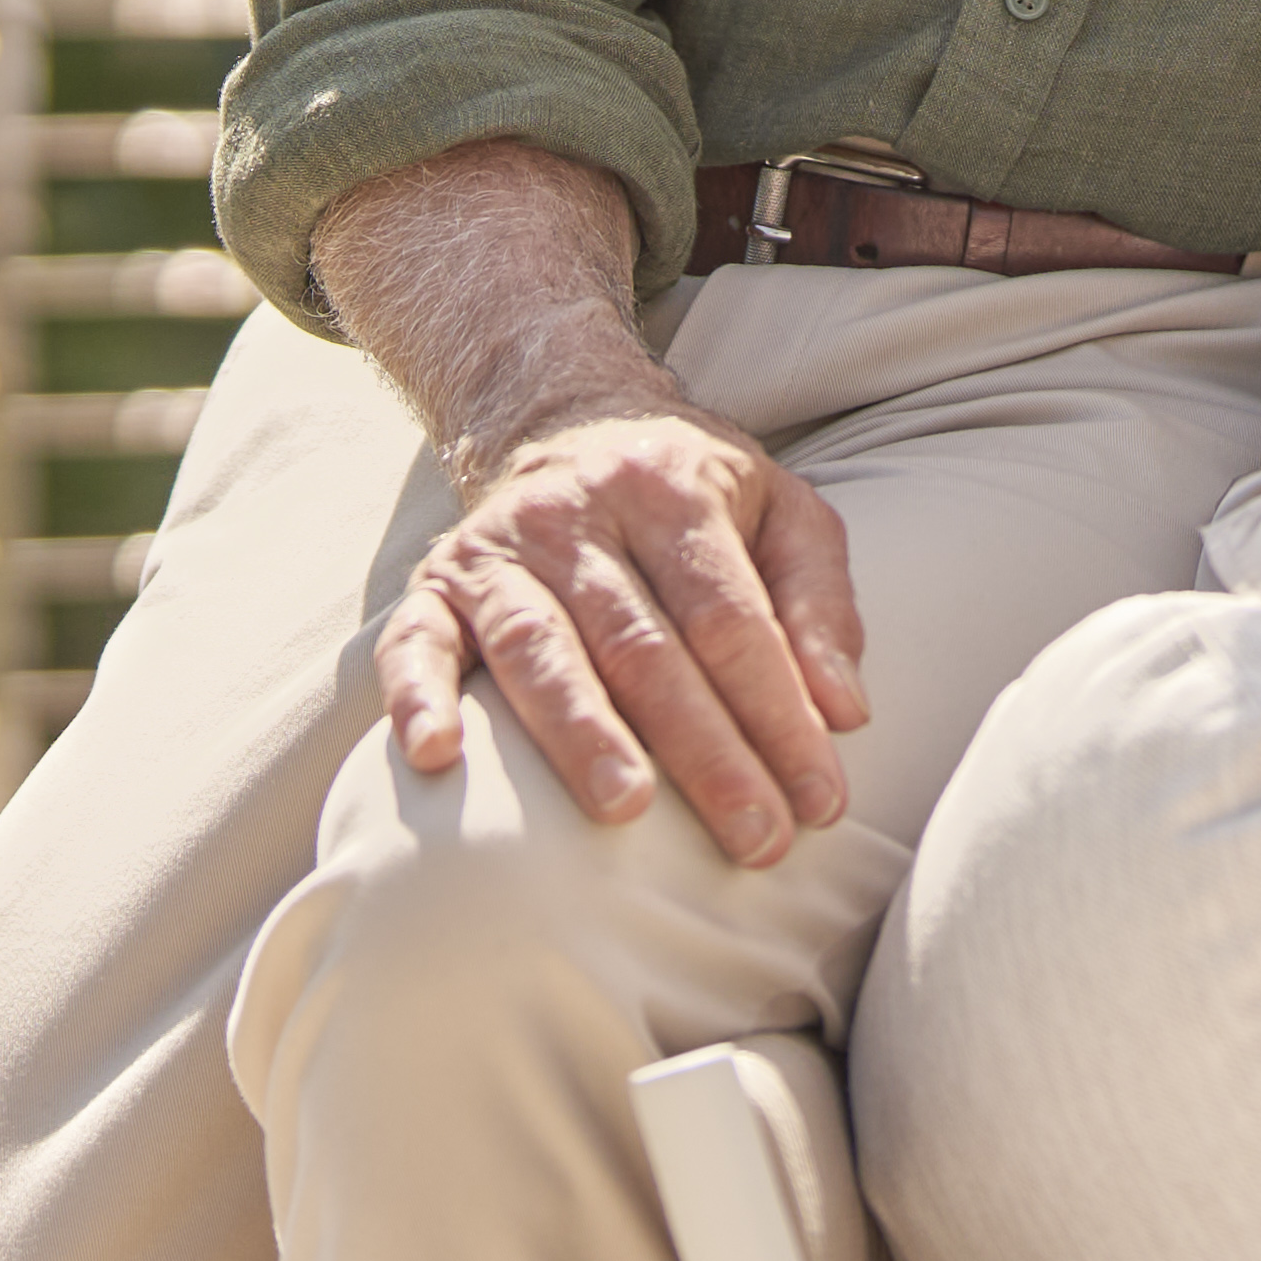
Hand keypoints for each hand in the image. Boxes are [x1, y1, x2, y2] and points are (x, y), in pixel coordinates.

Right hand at [389, 389, 870, 860]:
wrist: (565, 421)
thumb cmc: (693, 495)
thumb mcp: (782, 513)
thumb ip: (821, 606)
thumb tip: (845, 712)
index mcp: (674, 489)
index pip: (732, 618)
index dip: (779, 714)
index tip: (819, 803)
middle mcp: (579, 512)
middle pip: (645, 645)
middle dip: (705, 750)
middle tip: (754, 838)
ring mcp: (500, 547)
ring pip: (540, 647)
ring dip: (582, 734)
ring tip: (626, 810)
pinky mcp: (436, 582)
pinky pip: (414, 640)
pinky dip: (418, 695)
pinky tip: (435, 756)